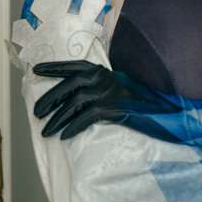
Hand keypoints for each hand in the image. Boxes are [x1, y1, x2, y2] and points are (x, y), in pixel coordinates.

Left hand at [32, 60, 178, 139]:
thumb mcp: (119, 89)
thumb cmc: (142, 105)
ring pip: (75, 102)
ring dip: (58, 118)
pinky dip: (73, 126)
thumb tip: (74, 98)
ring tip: (46, 131)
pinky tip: (65, 136)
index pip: (75, 66)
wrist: (166, 114)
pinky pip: (87, 116)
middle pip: (70, 84)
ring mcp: (110, 91)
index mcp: (105, 71)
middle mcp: (106, 77)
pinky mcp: (115, 107)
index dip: (54, 67)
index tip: (36, 70)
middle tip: (36, 113)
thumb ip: (101, 88)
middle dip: (50, 98)